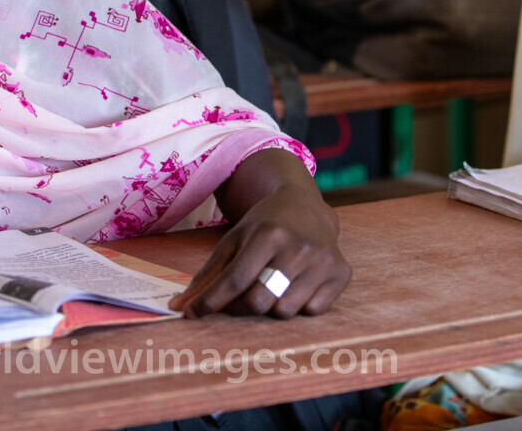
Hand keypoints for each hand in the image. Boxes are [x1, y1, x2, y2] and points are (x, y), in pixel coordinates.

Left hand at [169, 182, 348, 318]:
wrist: (307, 206)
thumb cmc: (265, 225)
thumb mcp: (233, 239)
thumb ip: (208, 275)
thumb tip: (179, 307)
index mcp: (269, 233)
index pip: (235, 280)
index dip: (210, 302)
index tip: (191, 314)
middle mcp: (299, 247)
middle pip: (259, 301)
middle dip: (240, 308)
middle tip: (235, 300)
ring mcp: (323, 261)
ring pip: (285, 311)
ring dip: (270, 307)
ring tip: (270, 285)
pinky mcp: (341, 273)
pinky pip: (312, 311)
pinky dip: (298, 305)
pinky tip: (296, 284)